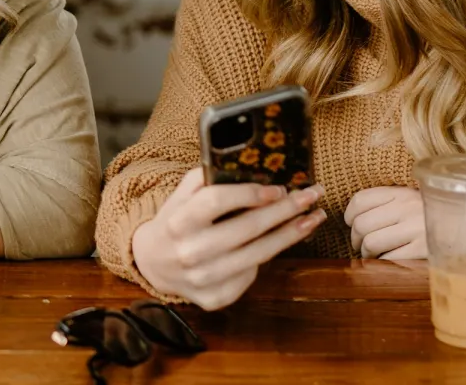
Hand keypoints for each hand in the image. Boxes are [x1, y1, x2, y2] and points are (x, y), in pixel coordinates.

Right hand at [129, 168, 325, 310]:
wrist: (152, 263)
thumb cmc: (175, 221)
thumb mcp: (181, 195)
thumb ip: (207, 179)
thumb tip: (250, 166)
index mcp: (177, 221)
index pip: (216, 202)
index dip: (249, 193)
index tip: (278, 188)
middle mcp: (189, 252)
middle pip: (246, 228)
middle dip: (285, 210)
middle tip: (310, 196)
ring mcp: (202, 279)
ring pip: (258, 254)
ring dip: (291, 234)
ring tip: (313, 218)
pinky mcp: (214, 298)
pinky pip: (251, 276)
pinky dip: (268, 257)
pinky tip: (279, 242)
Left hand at [343, 187, 426, 259]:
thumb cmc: (434, 219)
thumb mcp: (414, 202)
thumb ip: (388, 204)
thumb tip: (354, 219)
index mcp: (402, 193)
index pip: (360, 200)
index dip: (349, 216)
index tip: (352, 225)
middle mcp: (408, 207)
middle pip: (361, 224)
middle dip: (356, 240)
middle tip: (361, 247)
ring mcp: (417, 228)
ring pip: (371, 243)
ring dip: (367, 254)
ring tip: (374, 257)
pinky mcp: (424, 250)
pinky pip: (389, 259)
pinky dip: (384, 265)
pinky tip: (391, 264)